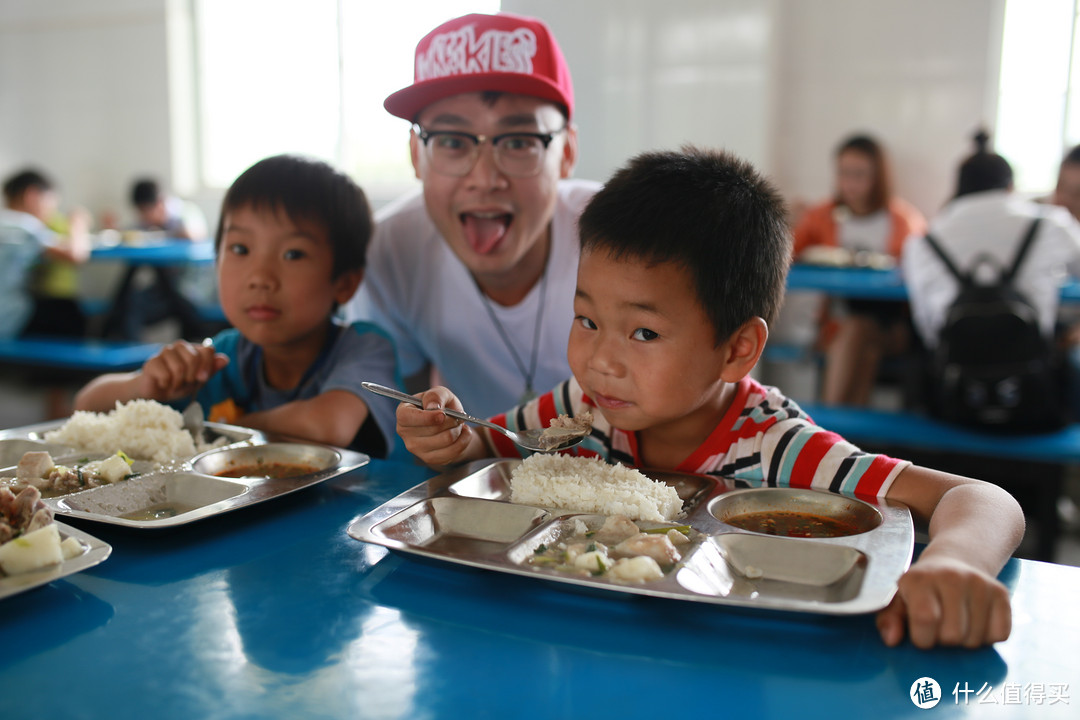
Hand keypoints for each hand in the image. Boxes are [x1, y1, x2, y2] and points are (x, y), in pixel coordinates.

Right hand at [137, 340, 227, 401]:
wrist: (157, 394)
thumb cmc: (180, 385)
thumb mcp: (199, 380)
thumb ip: (211, 369)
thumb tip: (224, 359)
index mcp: (194, 349)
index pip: (208, 350)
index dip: (207, 366)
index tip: (202, 378)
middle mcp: (180, 346)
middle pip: (194, 358)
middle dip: (191, 377)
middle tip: (185, 383)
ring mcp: (165, 352)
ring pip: (179, 367)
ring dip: (179, 383)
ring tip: (174, 385)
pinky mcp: (152, 361)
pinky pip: (166, 375)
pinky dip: (167, 385)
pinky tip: (163, 384)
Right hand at [396, 386, 475, 465]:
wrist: (449, 424)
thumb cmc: (441, 406)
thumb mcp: (440, 393)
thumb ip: (436, 395)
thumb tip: (433, 407)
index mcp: (403, 413)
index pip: (407, 418)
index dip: (426, 417)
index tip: (442, 414)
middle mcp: (405, 432)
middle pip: (432, 429)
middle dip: (452, 421)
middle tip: (459, 417)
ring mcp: (416, 448)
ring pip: (445, 440)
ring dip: (458, 430)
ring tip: (460, 425)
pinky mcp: (429, 459)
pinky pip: (452, 452)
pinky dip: (463, 441)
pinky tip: (464, 434)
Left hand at [876, 555, 1011, 648]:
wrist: (955, 561)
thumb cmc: (923, 588)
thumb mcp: (899, 600)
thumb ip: (889, 620)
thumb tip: (892, 639)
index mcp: (918, 579)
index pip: (925, 619)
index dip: (922, 638)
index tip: (921, 633)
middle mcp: (950, 577)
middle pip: (952, 635)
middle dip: (944, 640)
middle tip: (940, 625)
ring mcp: (978, 583)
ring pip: (975, 639)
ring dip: (965, 640)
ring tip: (956, 621)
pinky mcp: (1001, 592)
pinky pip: (1000, 635)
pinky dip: (987, 637)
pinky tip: (975, 620)